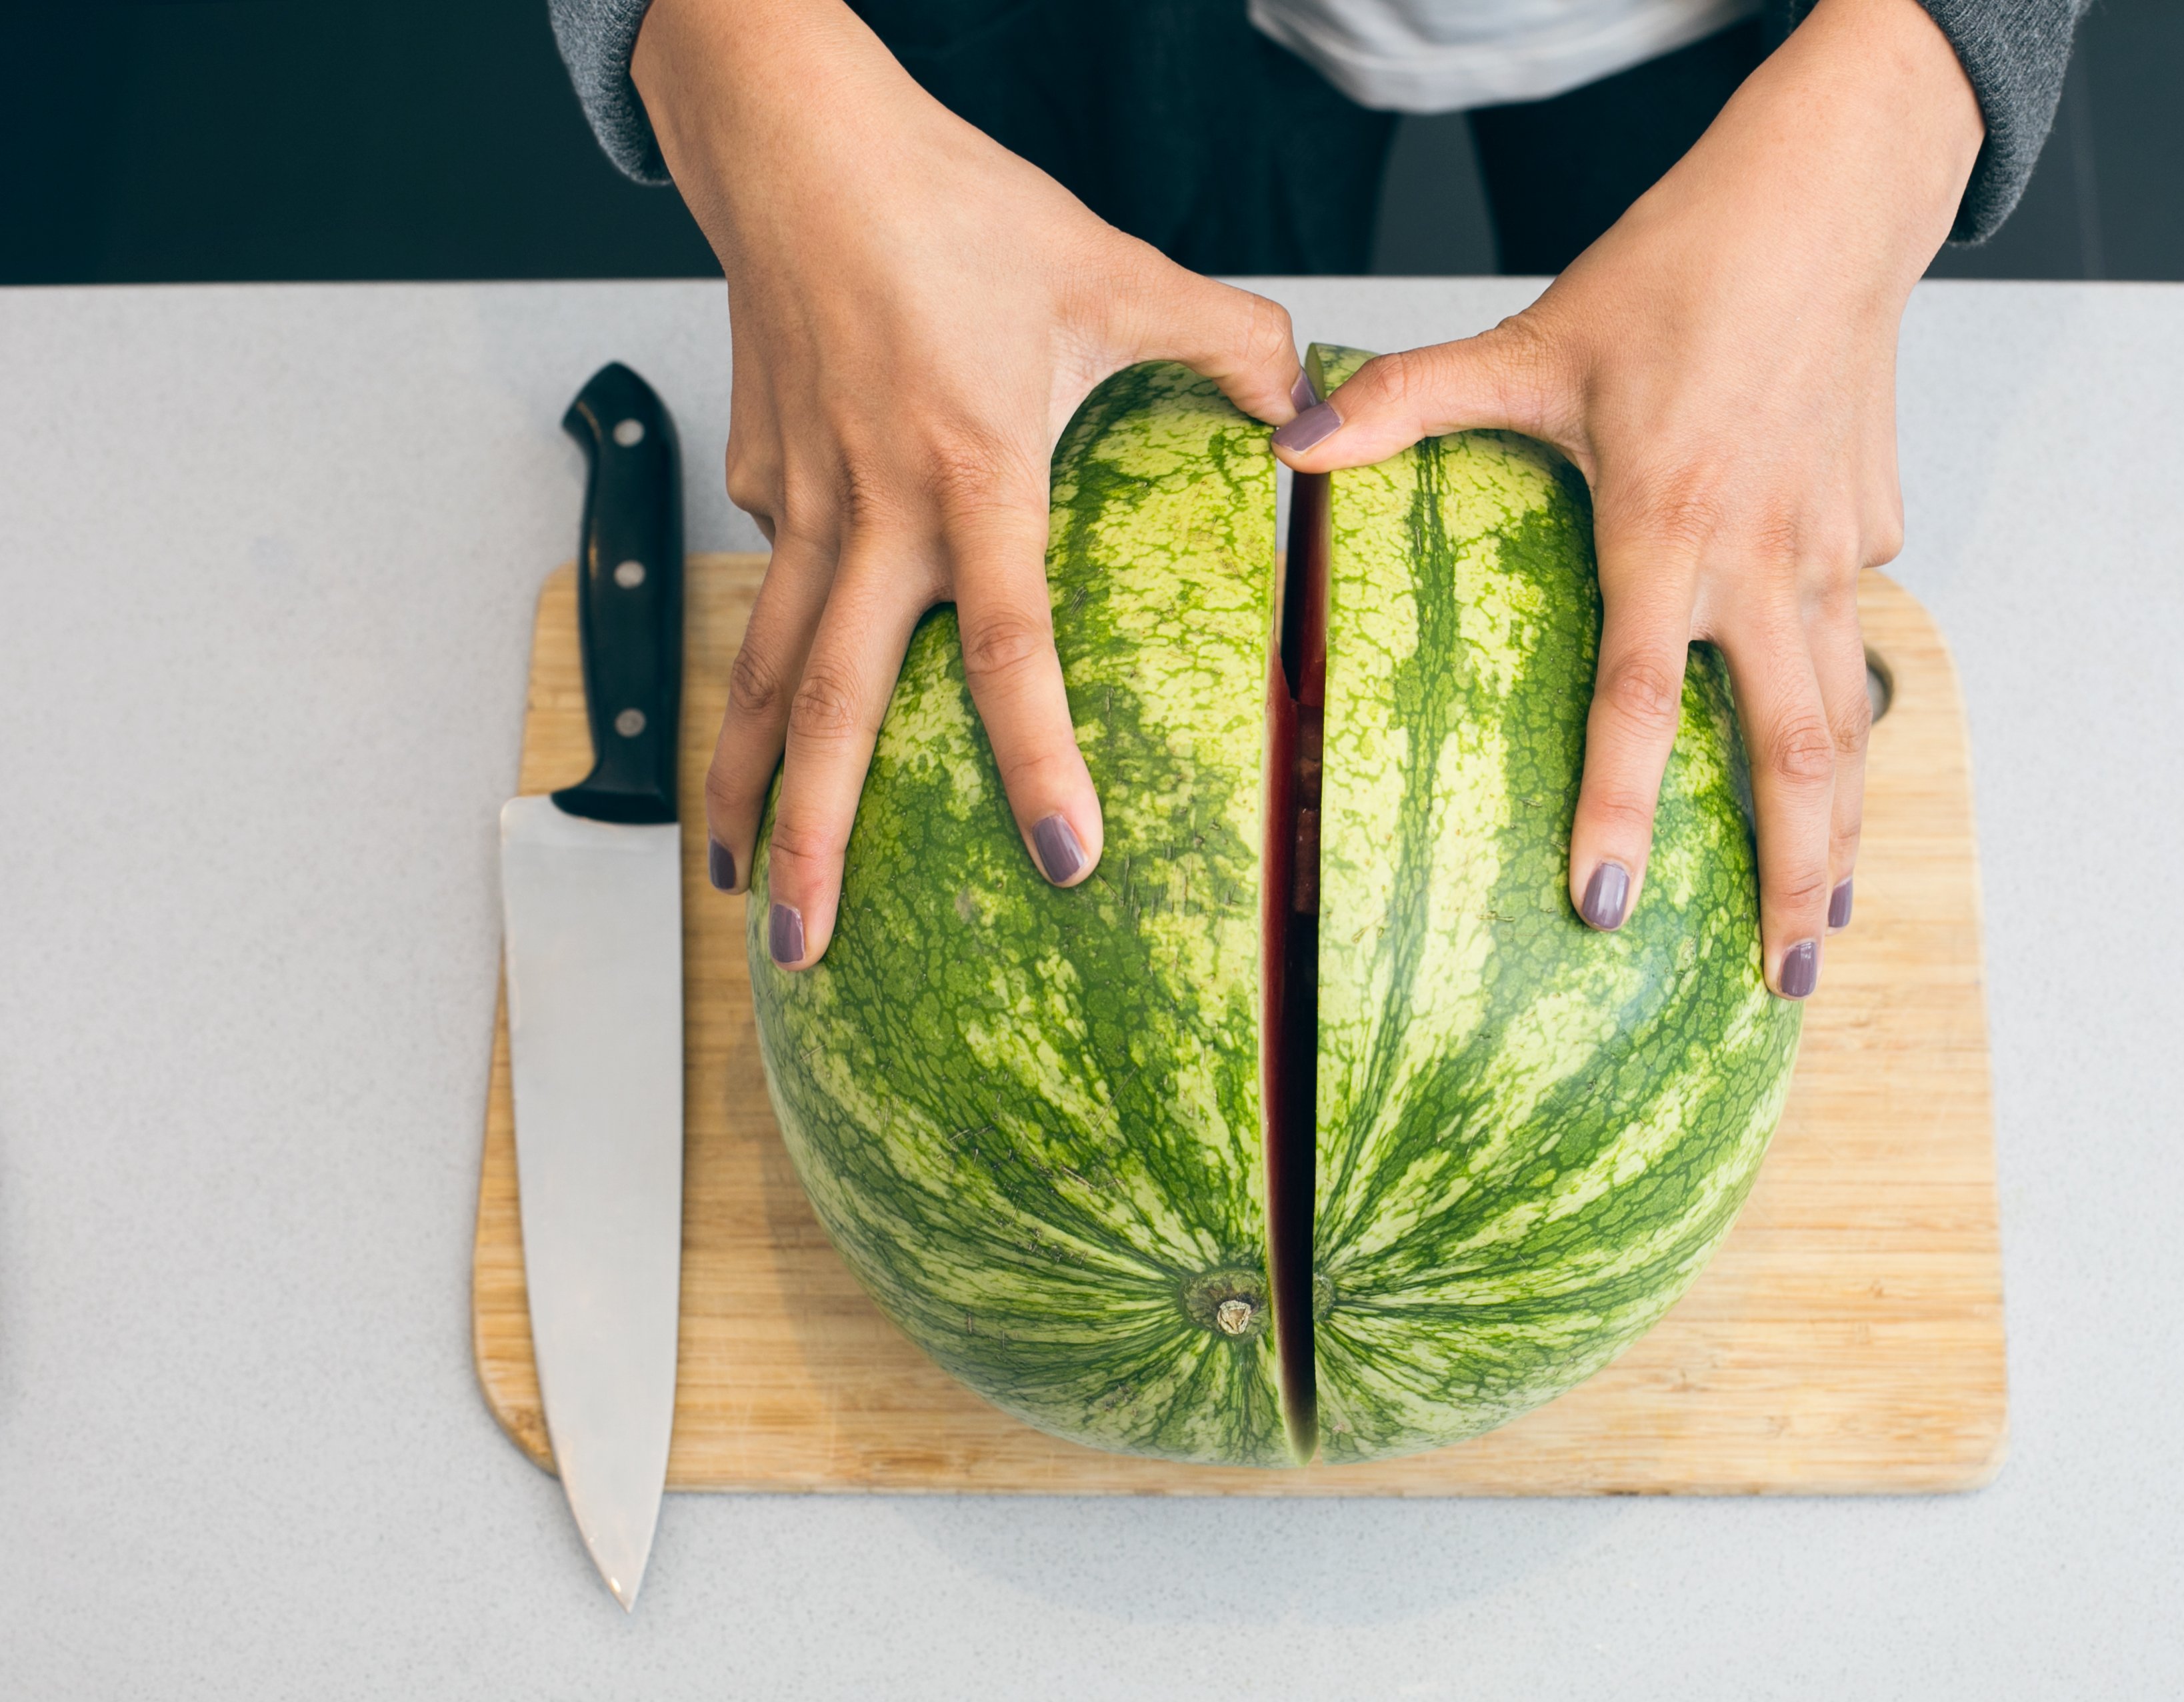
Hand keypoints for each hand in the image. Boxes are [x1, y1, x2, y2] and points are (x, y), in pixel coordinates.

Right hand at [634, 0, 1304, 966]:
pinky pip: (773, 581)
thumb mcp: (1114, 271)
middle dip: (812, 834)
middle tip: (802, 945)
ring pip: (763, 667)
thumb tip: (1316, 407)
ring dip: (746, 782)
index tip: (1064, 861)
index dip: (1036, 759)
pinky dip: (770, 651)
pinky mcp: (758, 477)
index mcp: (971, 473)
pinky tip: (782, 694)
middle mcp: (872, 508)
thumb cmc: (955, 205)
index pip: (1007, 646)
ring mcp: (799, 500)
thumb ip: (1229, 345)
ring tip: (735, 879)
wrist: (795, 142)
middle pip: (830, 702)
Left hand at [1273, 0, 1979, 996]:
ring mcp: (1836, 550)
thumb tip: (1287, 439)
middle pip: (1795, 751)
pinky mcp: (1876, 527)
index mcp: (1669, 524)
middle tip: (1779, 983)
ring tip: (1825, 923)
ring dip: (1841, 828)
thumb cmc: (1680, 269)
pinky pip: (1859, 638)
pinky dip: (1851, 712)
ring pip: (1848, 717)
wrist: (1829, 199)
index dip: (1621, 806)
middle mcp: (1764, 558)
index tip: (1606, 911)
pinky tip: (1840, 765)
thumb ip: (1409, 401)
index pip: (1639, 694)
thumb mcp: (1534, 339)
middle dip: (1792, 878)